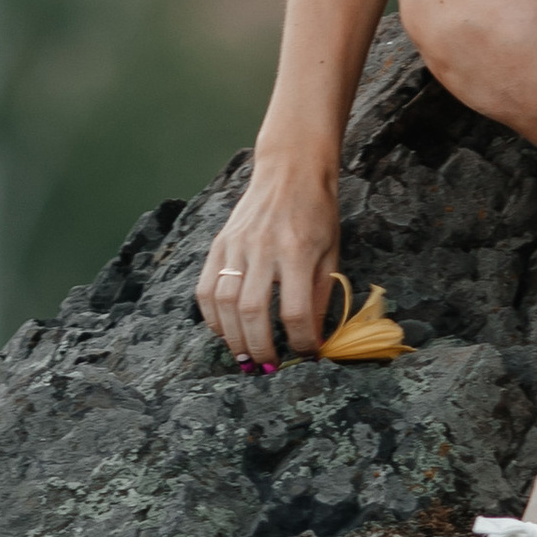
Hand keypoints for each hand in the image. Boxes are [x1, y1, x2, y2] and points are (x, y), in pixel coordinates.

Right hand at [197, 152, 338, 370]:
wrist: (290, 169)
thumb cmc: (317, 212)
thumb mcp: (331, 252)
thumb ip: (321, 296)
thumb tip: (313, 338)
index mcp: (297, 251)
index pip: (295, 312)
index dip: (301, 342)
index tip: (307, 355)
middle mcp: (263, 248)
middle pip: (253, 312)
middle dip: (261, 349)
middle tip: (268, 368)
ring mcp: (236, 245)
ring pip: (225, 303)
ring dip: (233, 338)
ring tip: (245, 357)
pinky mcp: (220, 242)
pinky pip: (205, 287)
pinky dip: (211, 316)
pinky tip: (223, 331)